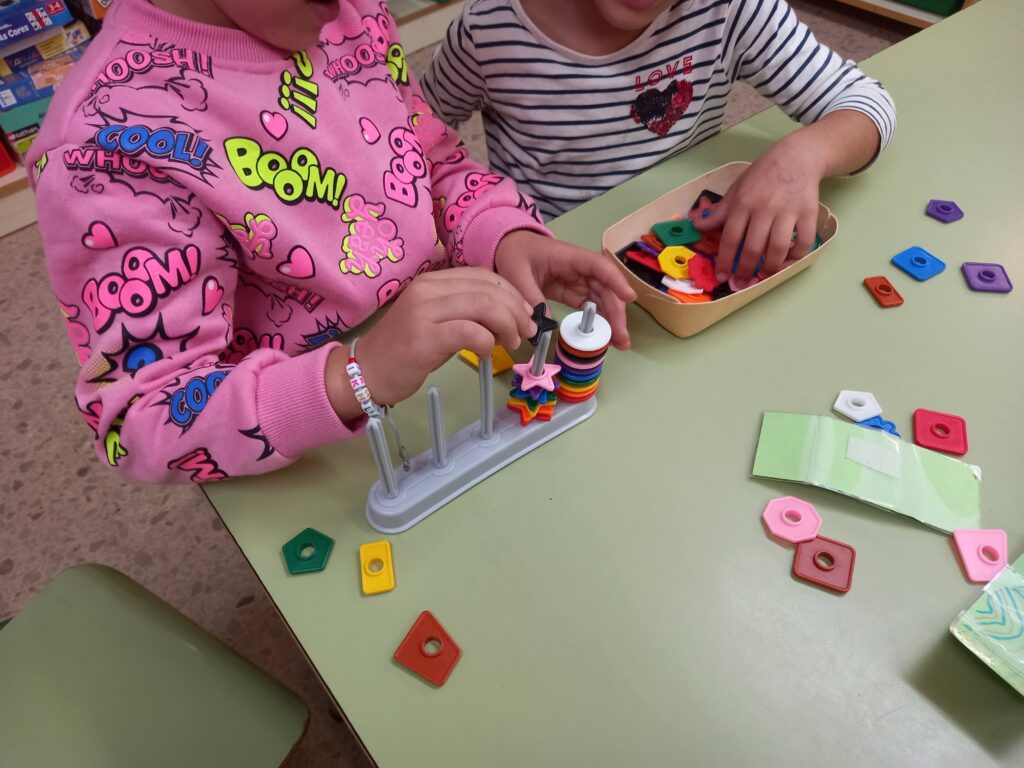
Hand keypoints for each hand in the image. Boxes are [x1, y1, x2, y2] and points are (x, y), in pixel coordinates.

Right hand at [326, 268, 534, 416]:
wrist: (366, 372)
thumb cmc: (405, 350)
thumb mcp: (438, 322)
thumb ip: (467, 312)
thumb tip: (509, 317)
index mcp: (433, 281)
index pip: (484, 276)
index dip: (513, 293)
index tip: (527, 314)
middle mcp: (428, 289)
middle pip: (488, 289)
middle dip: (516, 310)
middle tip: (526, 332)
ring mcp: (424, 311)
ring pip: (483, 305)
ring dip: (507, 325)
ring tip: (511, 343)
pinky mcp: (423, 337)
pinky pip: (469, 331)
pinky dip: (486, 341)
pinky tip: (486, 352)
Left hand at [494, 230, 636, 348]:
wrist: (511, 248)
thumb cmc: (517, 254)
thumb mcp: (517, 274)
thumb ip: (531, 297)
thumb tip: (545, 325)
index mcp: (570, 257)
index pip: (599, 266)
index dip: (616, 280)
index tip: (629, 297)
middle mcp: (581, 268)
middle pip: (606, 288)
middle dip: (616, 312)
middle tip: (622, 338)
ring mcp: (580, 281)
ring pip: (603, 299)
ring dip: (612, 320)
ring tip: (619, 343)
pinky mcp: (574, 292)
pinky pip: (592, 306)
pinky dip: (599, 321)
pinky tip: (604, 337)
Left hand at [696, 134, 826, 278]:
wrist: (796, 157)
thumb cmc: (762, 175)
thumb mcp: (736, 189)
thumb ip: (720, 212)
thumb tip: (696, 226)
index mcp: (743, 203)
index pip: (731, 238)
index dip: (725, 261)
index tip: (722, 276)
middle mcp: (765, 209)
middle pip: (753, 248)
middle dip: (745, 270)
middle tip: (742, 282)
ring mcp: (788, 212)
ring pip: (777, 249)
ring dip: (769, 268)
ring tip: (763, 275)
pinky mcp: (809, 213)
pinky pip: (803, 242)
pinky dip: (796, 257)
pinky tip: (787, 261)